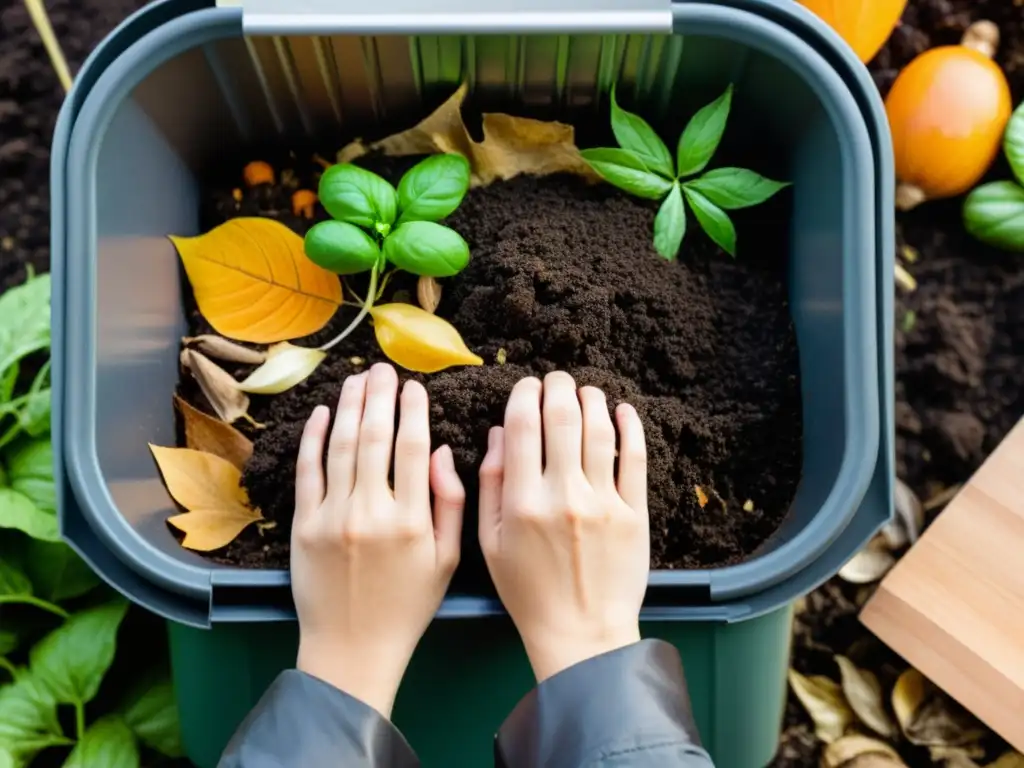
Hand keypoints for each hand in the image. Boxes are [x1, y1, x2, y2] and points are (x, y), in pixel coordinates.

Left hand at [290, 363, 464, 717]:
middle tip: (383, 368)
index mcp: (412, 520)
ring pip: (339, 446)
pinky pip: (308, 471)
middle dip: (380, 396)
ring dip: (348, 407)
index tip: (414, 386)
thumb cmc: (408, 606)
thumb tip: (442, 451)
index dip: (413, 410)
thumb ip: (450, 503)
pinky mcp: (303, 525)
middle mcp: (371, 511)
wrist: (353, 649)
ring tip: (356, 379)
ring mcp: (332, 516)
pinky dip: (312, 438)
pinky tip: (320, 413)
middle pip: (373, 437)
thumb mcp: (446, 560)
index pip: (412, 448)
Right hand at [478, 372, 648, 681]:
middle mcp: (563, 495)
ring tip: (585, 392)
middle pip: (563, 418)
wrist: (581, 632)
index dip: (525, 394)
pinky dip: (630, 427)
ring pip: (599, 431)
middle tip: (557, 380)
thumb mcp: (490, 542)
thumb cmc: (527, 590)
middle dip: (559, 387)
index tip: (526, 386)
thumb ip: (489, 485)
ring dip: (592, 400)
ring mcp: (603, 502)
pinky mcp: (634, 513)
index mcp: (522, 501)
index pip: (524, 426)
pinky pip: (635, 458)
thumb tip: (500, 433)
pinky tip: (622, 410)